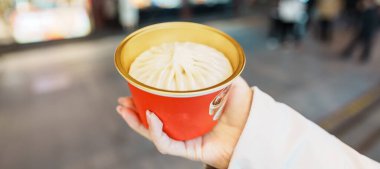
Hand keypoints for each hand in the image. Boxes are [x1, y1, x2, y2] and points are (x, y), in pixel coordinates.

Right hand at [116, 76, 252, 168]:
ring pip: (154, 133)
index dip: (146, 99)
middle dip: (134, 111)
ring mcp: (185, 139)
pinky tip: (150, 117)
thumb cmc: (244, 109)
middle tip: (122, 101)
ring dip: (136, 122)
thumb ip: (219, 71)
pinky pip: (167, 144)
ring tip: (124, 109)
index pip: (162, 106)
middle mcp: (184, 125)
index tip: (134, 89)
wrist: (255, 129)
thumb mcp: (230, 83)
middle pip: (152, 120)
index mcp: (189, 111)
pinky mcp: (188, 150)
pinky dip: (155, 132)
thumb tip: (207, 55)